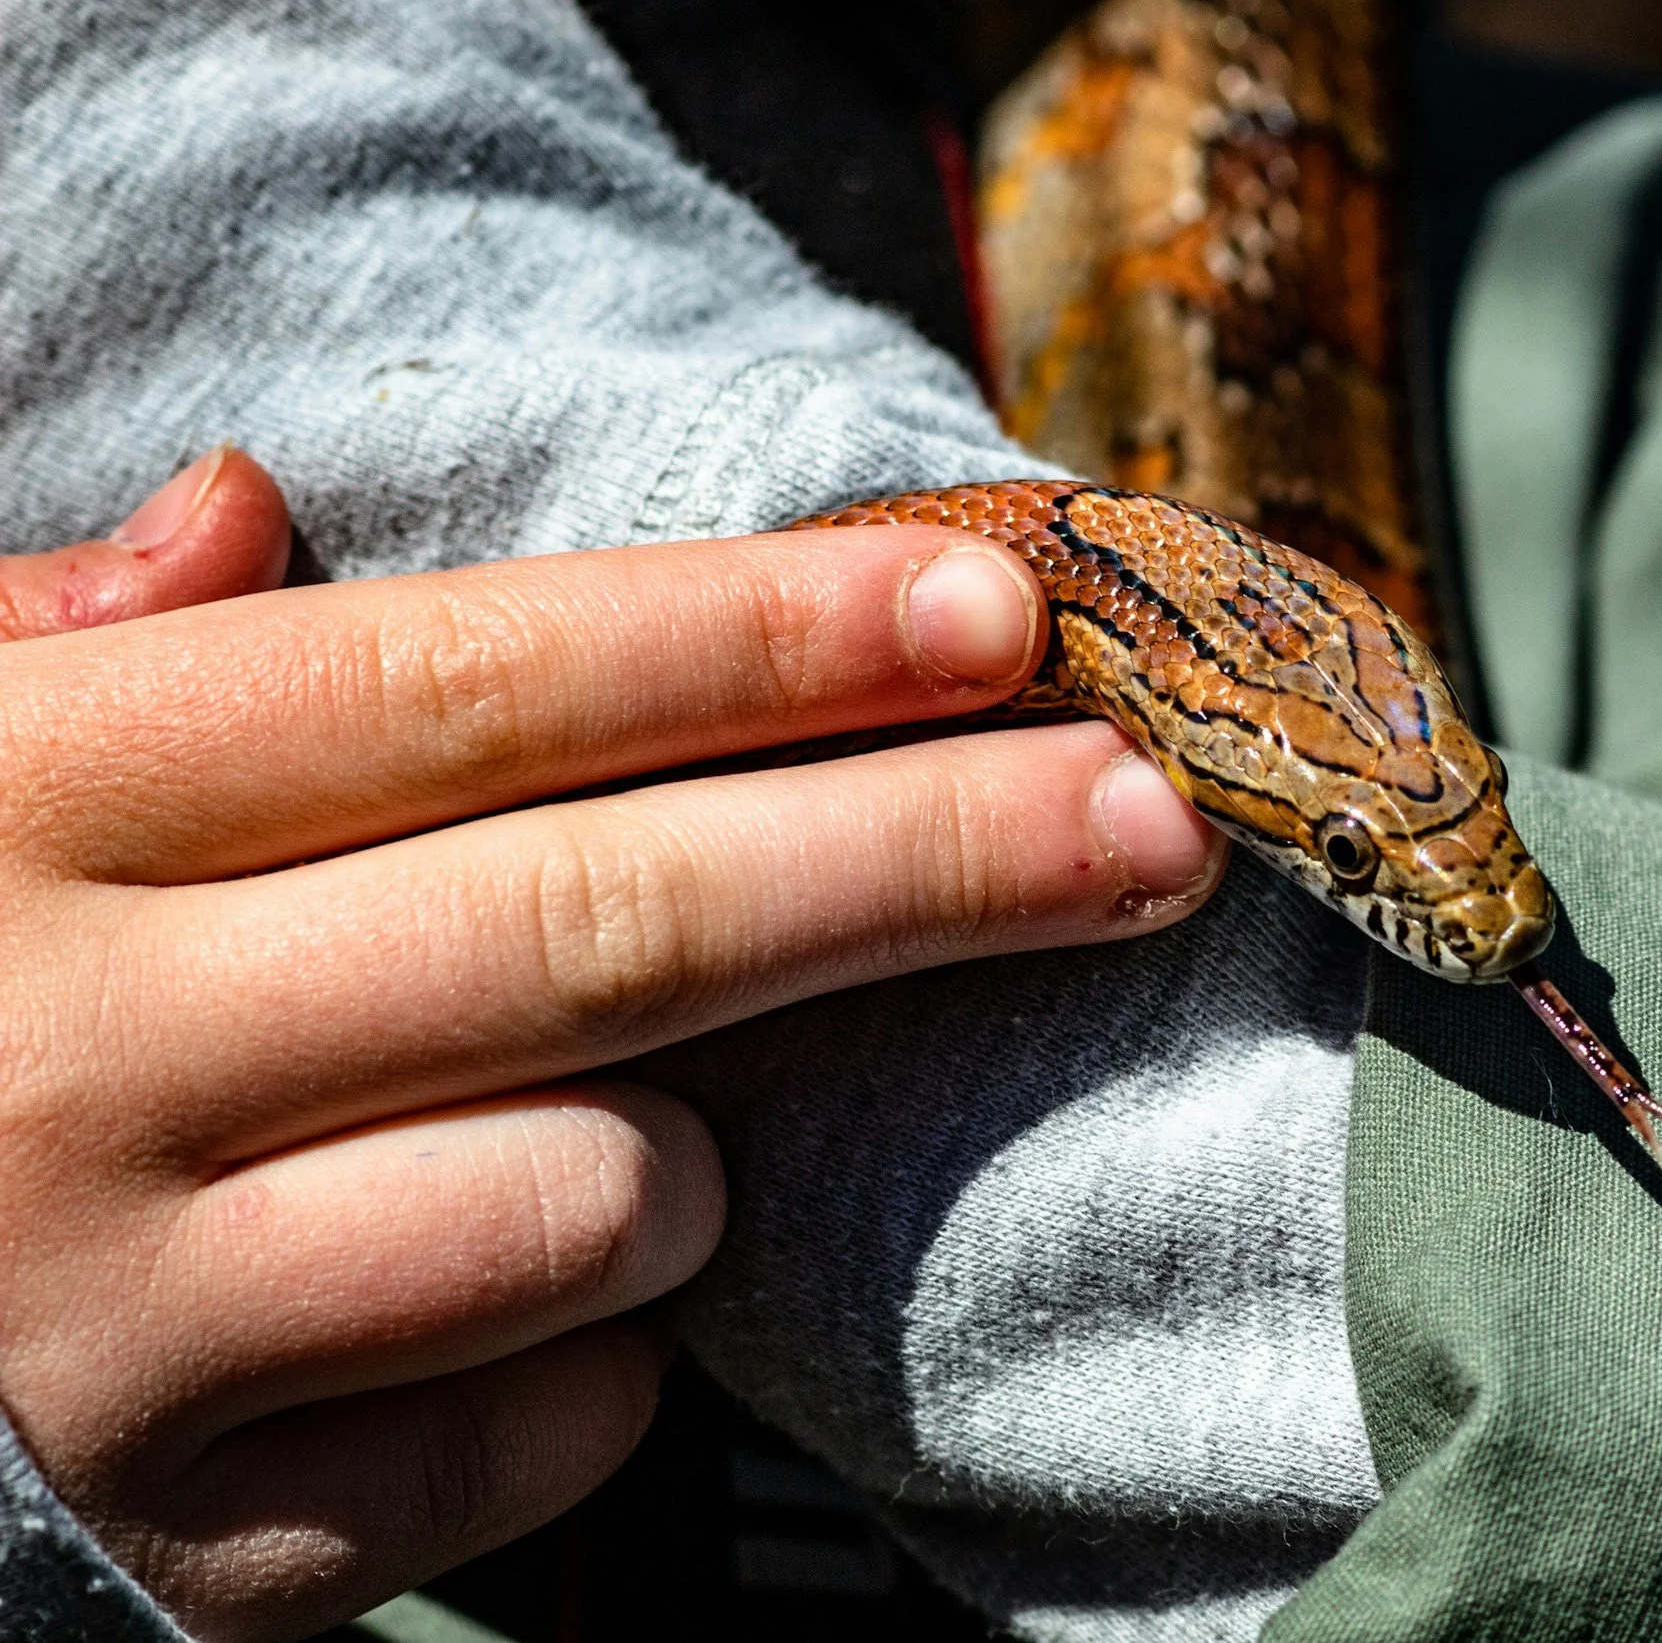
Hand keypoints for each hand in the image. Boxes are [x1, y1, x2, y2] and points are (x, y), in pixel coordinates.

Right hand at [0, 451, 1224, 1639]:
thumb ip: (91, 649)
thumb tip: (248, 514)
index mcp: (15, 811)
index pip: (463, 689)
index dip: (760, 642)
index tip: (998, 610)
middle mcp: (54, 1070)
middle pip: (608, 928)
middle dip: (930, 858)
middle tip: (1156, 816)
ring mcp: (117, 1334)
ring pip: (604, 1201)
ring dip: (706, 1148)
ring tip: (642, 1117)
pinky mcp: (196, 1539)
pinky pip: (551, 1434)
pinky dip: (604, 1356)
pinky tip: (518, 1294)